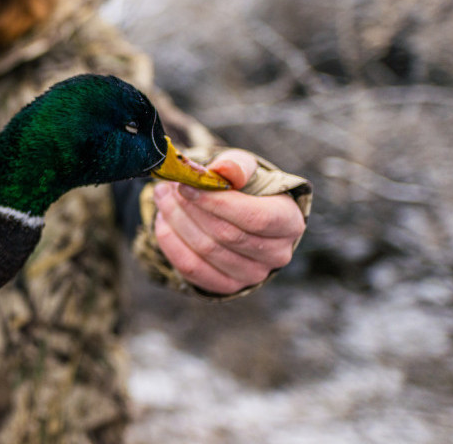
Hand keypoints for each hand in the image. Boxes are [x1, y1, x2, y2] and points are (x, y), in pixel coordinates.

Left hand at [152, 150, 304, 294]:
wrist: (240, 215)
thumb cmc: (245, 189)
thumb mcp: (245, 169)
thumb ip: (237, 166)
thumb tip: (223, 168)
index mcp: (289, 222)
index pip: (256, 217)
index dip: (217, 202)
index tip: (187, 185)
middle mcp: (277, 254)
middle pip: (226, 234)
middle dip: (191, 209)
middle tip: (168, 187)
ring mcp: (253, 275)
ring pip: (206, 251)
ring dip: (176, 221)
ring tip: (163, 198)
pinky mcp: (226, 286)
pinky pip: (191, 268)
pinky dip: (171, 243)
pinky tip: (163, 221)